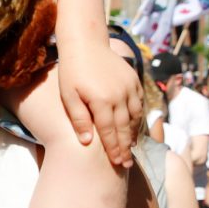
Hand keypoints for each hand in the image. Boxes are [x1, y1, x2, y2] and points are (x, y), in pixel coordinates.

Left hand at [54, 44, 141, 166]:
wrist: (86, 43)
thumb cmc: (71, 71)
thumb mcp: (68, 95)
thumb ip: (78, 118)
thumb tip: (87, 142)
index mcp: (101, 101)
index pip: (109, 131)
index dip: (114, 149)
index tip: (117, 163)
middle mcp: (119, 95)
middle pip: (125, 128)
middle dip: (126, 148)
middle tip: (127, 164)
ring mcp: (129, 87)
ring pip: (135, 116)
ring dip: (134, 134)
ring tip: (131, 148)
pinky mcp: (134, 80)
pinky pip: (140, 103)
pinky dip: (138, 117)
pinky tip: (134, 127)